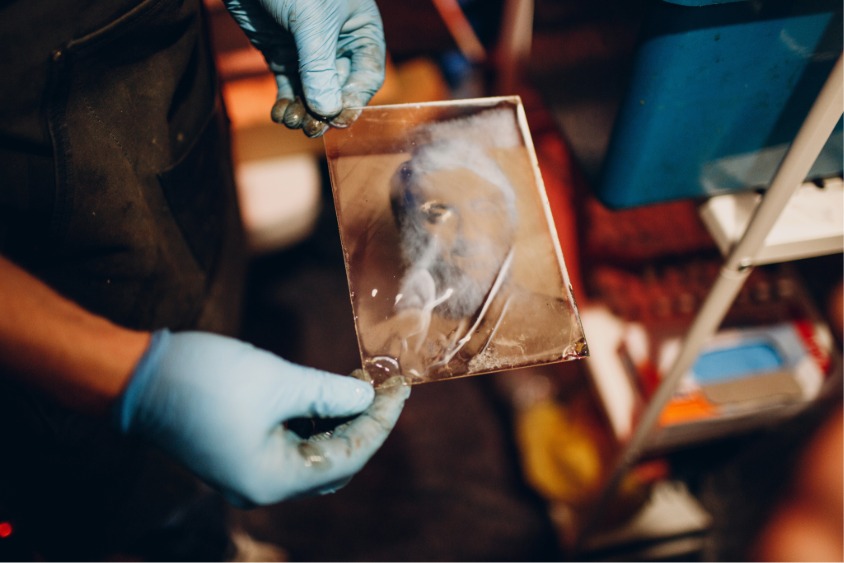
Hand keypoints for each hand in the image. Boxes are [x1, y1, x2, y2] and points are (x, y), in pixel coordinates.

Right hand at [114, 330, 408, 505]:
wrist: (135, 375)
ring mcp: (249, 471)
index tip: (402, 387)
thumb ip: (330, 392)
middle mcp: (262, 485)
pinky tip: (330, 390)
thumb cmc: (203, 379)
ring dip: (340, 418)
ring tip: (362, 379)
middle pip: (335, 462)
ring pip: (314, 452)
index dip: (380, 421)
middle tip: (387, 384)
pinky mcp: (240, 451)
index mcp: (272, 480)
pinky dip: (315, 418)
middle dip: (365, 423)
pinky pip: (292, 442)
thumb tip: (368, 394)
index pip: (348, 457)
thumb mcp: (278, 381)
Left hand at [223, 0, 385, 136]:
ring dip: (304, 111)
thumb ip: (319, 67)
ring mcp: (309, 51)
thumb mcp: (311, 22)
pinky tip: (280, 114)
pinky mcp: (282, 53)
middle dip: (325, 110)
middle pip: (339, 89)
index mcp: (360, 30)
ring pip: (313, 92)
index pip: (367, 76)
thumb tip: (328, 111)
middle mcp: (338, 44)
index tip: (338, 119)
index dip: (354, 100)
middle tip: (312, 128)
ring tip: (293, 122)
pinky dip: (286, 103)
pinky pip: (289, 86)